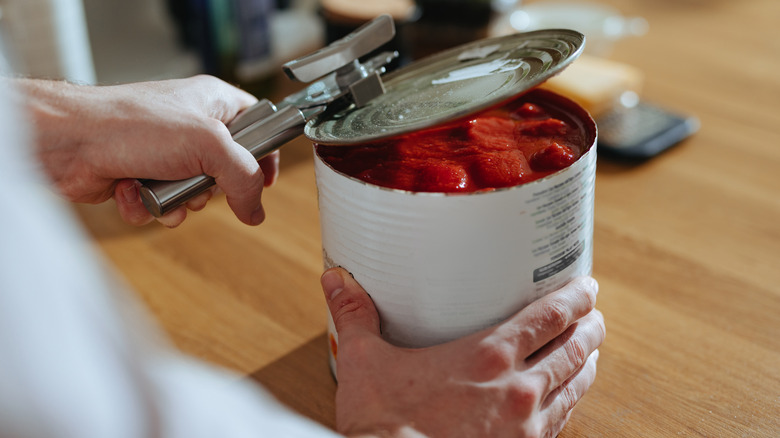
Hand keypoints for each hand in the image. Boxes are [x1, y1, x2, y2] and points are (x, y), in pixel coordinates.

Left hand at [15, 75, 278, 226]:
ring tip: (160, 186)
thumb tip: (256, 209)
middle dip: (212, 188)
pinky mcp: (142, 176)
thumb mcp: (208, 145)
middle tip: (199, 180)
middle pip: (228, 171)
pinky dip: (149, 206)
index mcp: (213, 103)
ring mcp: (166, 153)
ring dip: (179, 202)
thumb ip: (244, 177)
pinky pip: (164, 206)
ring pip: (195, 195)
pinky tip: (132, 191)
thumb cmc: (130, 124)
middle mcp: (191, 127)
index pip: (257, 126)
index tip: (266, 179)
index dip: (265, 154)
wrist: (68, 142)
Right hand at [320, 268, 604, 437]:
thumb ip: (354, 317)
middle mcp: (517, 390)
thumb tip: (335, 279)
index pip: (549, 317)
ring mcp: (525, 428)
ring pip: (574, 388)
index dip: (575, 299)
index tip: (586, 288)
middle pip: (573, 350)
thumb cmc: (383, 425)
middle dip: (590, 329)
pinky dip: (570, 404)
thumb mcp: (364, 363)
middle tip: (595, 316)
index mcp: (487, 357)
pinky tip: (567, 401)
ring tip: (591, 354)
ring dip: (587, 366)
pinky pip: (560, 424)